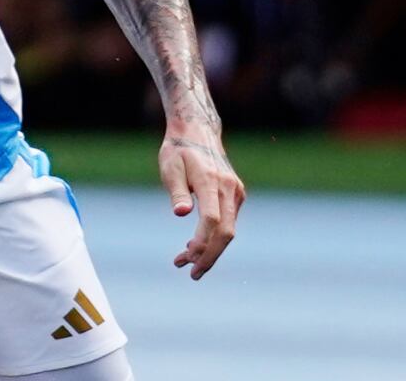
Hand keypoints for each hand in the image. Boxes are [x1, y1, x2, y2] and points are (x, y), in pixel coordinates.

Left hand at [158, 121, 243, 279]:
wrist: (197, 132)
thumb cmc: (178, 151)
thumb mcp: (170, 168)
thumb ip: (177, 192)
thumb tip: (181, 214)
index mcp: (212, 182)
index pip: (212, 220)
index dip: (201, 242)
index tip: (186, 258)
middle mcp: (229, 189)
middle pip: (225, 232)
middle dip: (209, 256)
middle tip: (191, 273)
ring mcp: (235, 192)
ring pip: (229, 230)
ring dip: (210, 249)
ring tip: (184, 262)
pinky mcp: (235, 195)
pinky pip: (228, 222)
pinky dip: (214, 237)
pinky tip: (194, 246)